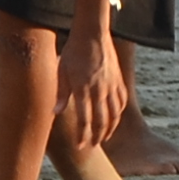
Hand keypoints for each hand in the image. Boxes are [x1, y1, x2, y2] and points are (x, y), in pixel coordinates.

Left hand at [54, 24, 130, 150]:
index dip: (83, 136)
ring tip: (103, 136)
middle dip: (97, 136)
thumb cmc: (73, 51)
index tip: (80, 146)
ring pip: (115, 114)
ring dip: (110, 128)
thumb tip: (56, 113)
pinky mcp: (119, 79)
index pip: (84, 120)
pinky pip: (122, 101)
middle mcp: (99, 89)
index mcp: (83, 89)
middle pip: (101, 121)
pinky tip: (115, 117)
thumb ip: (61, 93)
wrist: (93, 32)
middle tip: (92, 145)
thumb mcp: (62, 71)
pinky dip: (119, 112)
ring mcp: (111, 85)